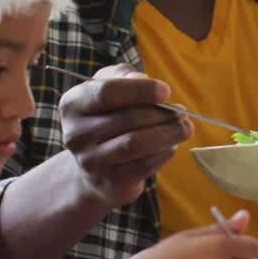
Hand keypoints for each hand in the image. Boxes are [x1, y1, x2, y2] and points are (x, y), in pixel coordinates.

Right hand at [59, 64, 192, 206]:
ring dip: (168, 133)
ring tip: (184, 128)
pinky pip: (144, 165)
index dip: (140, 90)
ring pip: (136, 143)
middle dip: (162, 114)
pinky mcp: (110, 182)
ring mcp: (91, 161)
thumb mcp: (108, 88)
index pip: (106, 92)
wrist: (94, 170)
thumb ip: (123, 75)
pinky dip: (164, 153)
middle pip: (127, 118)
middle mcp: (76, 134)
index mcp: (73, 104)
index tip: (166, 91)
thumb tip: (142, 78)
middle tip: (182, 112)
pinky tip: (171, 146)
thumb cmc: (107, 118)